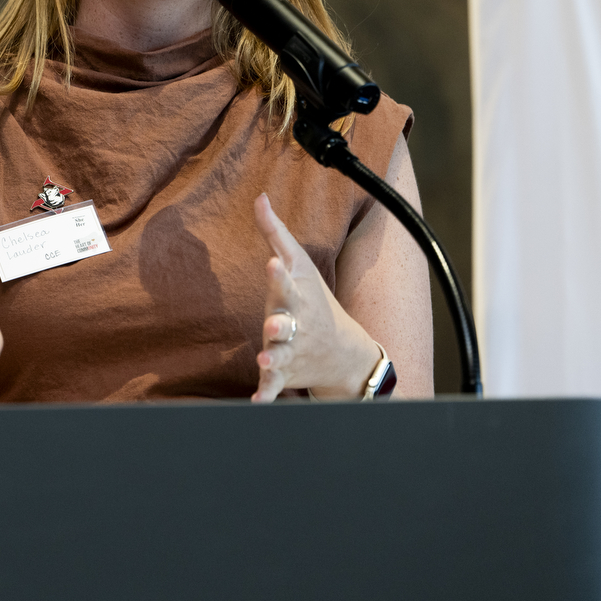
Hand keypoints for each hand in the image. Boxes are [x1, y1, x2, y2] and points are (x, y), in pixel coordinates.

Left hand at [251, 194, 381, 402]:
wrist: (344, 353)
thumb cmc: (314, 299)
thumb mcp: (298, 263)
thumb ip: (274, 232)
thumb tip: (259, 196)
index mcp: (295, 297)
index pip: (286, 282)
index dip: (278, 274)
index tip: (271, 264)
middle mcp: (294, 325)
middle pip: (285, 323)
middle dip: (279, 323)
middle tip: (271, 324)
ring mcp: (290, 351)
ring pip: (280, 356)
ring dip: (273, 359)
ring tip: (264, 361)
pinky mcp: (283, 374)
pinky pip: (273, 388)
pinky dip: (266, 395)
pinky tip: (257, 403)